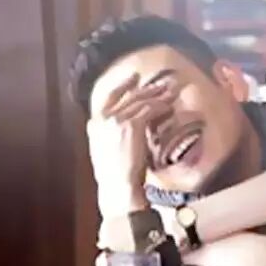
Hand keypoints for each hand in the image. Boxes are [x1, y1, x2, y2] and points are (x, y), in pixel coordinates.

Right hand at [86, 73, 175, 216]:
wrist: (117, 188)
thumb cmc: (115, 176)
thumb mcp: (107, 151)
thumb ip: (111, 134)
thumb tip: (123, 125)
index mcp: (95, 124)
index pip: (109, 97)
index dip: (123, 85)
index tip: (134, 78)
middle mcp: (103, 118)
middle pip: (128, 96)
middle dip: (147, 88)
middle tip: (162, 83)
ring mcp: (117, 120)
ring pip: (141, 101)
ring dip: (158, 95)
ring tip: (171, 91)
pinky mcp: (132, 125)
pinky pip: (149, 110)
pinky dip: (161, 106)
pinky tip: (169, 105)